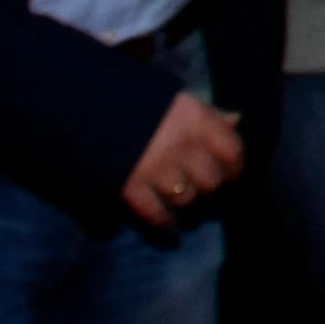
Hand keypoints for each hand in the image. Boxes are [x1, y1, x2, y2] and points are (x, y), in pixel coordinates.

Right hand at [120, 90, 243, 226]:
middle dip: (211, 188)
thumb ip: (207, 113)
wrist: (88, 108)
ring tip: (191, 210)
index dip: (236, 166)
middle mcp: (181, 145)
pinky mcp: (130, 187)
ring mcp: (155, 169)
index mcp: (195, 120)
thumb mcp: (177, 100)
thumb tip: (236, 120)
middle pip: (211, 181)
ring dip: (190, 208)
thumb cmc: (139, 102)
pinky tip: (170, 225)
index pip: (232, 150)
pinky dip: (165, 223)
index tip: (232, 174)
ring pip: (187, 200)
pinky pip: (156, 214)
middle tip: (206, 190)